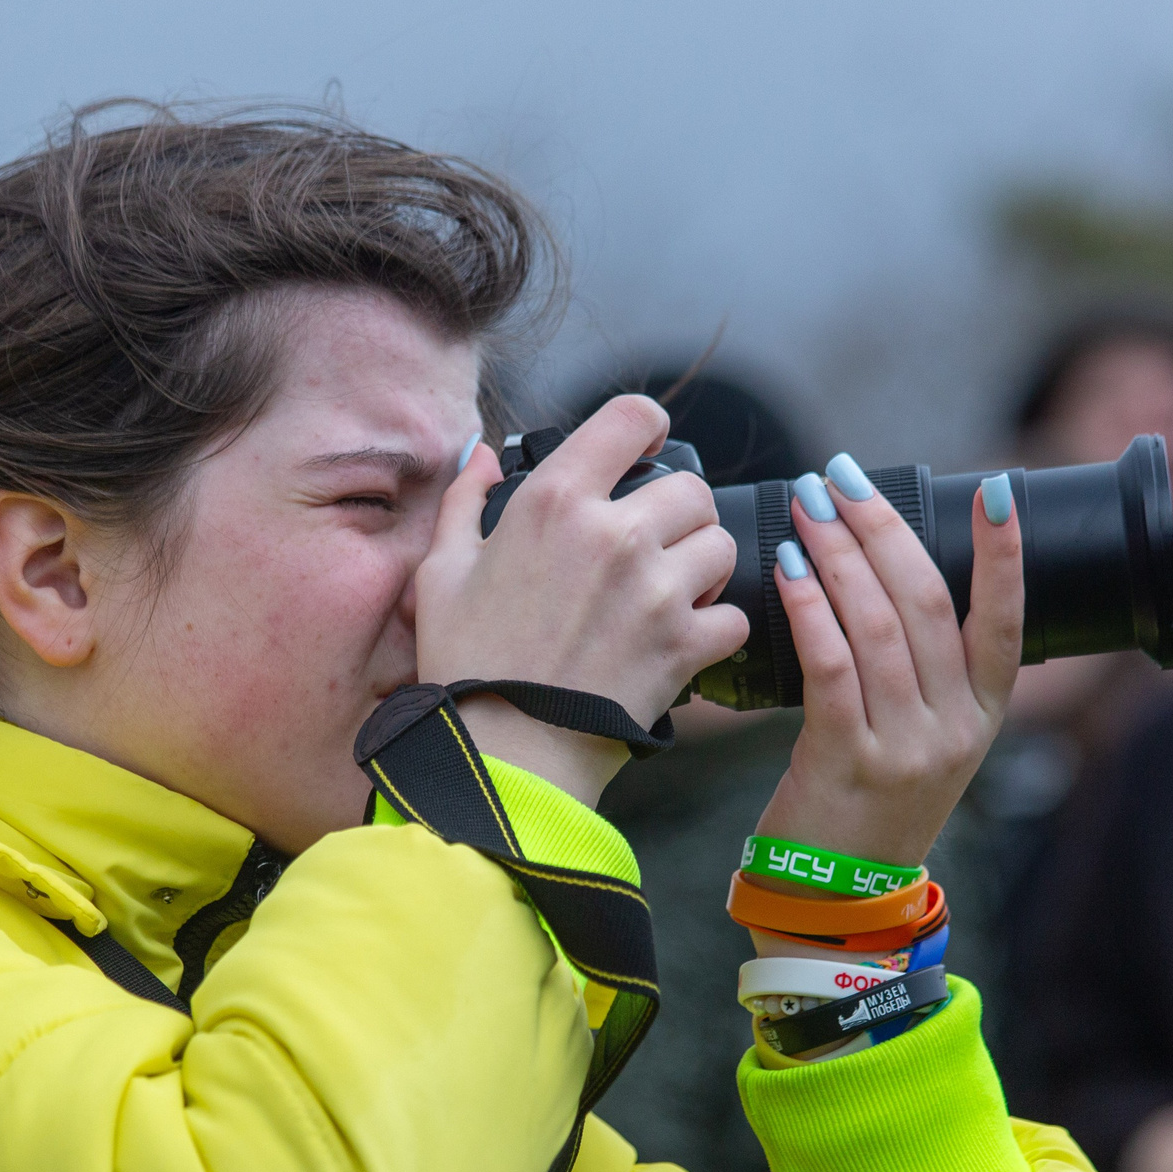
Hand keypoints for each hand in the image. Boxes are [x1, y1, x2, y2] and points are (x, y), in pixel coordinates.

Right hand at [412, 396, 748, 805]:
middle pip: (691, 488)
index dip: (648, 427)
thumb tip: (478, 456)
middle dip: (678, 512)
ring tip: (669, 592)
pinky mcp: (684, 644)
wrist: (503, 754)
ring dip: (701, 566)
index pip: (631, 417)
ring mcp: (657, 589)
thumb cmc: (468, 665)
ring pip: (719, 545)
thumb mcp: (441, 572)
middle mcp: (615, 533)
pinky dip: (714, 627)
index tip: (648, 448)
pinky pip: (731, 615)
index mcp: (555, 501)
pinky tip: (680, 638)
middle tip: (653, 544)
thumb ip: (465, 501)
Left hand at [753, 459, 1022, 867]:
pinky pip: (831, 666)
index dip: (1006, 553)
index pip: (1009, 619)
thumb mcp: (922, 739)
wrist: (834, 901)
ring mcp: (906, 746)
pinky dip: (811, 609)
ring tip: (807, 507)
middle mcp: (955, 727)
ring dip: (837, 554)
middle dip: (881, 527)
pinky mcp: (847, 760)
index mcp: (983, 714)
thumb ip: (920, 669)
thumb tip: (883, 570)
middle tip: (841, 476)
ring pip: (877, 624)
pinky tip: (789, 570)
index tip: (995, 489)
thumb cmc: (868, 803)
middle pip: (926, 602)